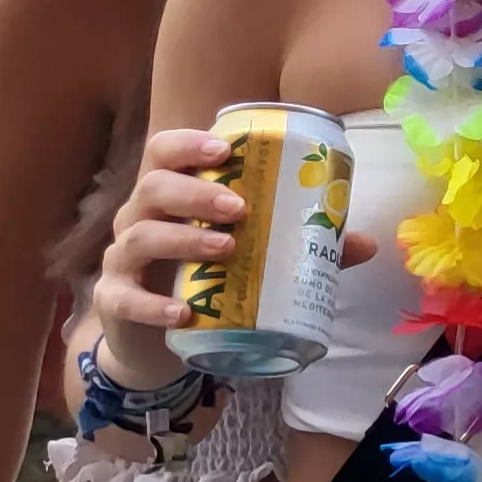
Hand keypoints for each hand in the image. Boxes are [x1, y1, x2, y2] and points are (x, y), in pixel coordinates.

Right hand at [93, 127, 375, 388]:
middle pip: (153, 187)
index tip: (224, 150)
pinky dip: (152, 306)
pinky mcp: (114, 300)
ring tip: (227, 248)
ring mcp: (122, 259)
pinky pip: (123, 298)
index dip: (189, 144)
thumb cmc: (207, 276)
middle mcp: (140, 217)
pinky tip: (182, 314)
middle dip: (196, 193)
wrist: (159, 337)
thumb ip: (303, 246)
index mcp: (173, 195)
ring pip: (139, 236)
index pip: (165, 152)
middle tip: (241, 208)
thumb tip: (367, 243)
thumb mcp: (253, 256)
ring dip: (184, 239)